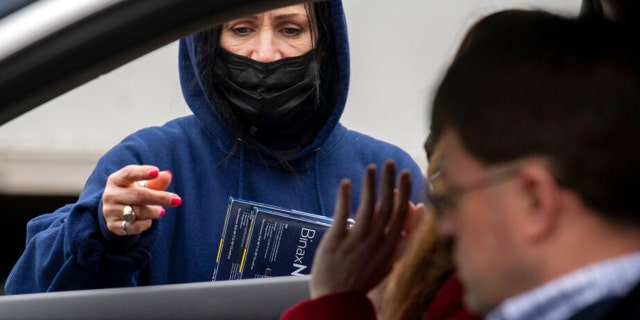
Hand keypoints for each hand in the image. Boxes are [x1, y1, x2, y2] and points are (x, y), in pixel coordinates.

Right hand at [102, 165, 180, 235]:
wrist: (116, 212)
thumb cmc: (134, 193)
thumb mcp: (143, 185)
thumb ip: (156, 181)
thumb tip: (167, 175)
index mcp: (116, 179)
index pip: (129, 173)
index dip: (142, 172)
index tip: (156, 172)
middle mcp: (110, 194)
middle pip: (139, 195)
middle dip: (160, 198)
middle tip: (177, 200)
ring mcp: (110, 211)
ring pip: (139, 212)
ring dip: (154, 212)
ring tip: (159, 210)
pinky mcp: (113, 226)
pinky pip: (135, 226)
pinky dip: (147, 223)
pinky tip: (148, 220)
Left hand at [309, 160, 411, 297]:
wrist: (337, 300)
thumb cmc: (360, 282)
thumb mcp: (386, 265)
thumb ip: (398, 244)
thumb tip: (409, 228)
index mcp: (389, 247)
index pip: (401, 213)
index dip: (404, 191)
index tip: (405, 174)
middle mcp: (376, 242)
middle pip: (387, 205)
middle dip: (390, 181)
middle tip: (390, 163)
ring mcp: (357, 241)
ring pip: (367, 206)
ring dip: (370, 184)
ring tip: (371, 167)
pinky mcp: (337, 240)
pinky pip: (342, 214)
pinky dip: (345, 197)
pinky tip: (346, 183)